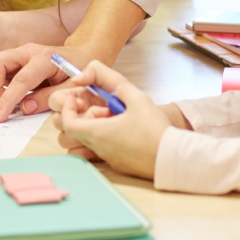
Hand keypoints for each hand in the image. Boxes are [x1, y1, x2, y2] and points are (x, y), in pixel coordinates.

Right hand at [0, 42, 73, 121]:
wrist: (80, 55)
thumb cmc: (78, 71)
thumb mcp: (71, 88)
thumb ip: (49, 98)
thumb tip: (25, 108)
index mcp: (45, 58)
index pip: (20, 79)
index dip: (7, 99)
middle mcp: (26, 51)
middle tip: (2, 107)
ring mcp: (17, 54)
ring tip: (5, 102)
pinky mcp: (12, 60)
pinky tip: (6, 95)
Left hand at [50, 61, 167, 179]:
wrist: (172, 157)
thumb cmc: (154, 130)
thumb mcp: (137, 98)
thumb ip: (116, 83)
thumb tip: (99, 76)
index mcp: (98, 133)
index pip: (67, 123)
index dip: (67, 108)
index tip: (77, 98)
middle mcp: (99, 148)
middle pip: (74, 132)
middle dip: (82, 116)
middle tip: (103, 108)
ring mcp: (107, 158)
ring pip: (87, 142)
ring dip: (93, 128)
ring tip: (114, 119)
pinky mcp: (118, 164)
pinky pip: (101, 150)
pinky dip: (105, 138)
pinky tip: (124, 130)